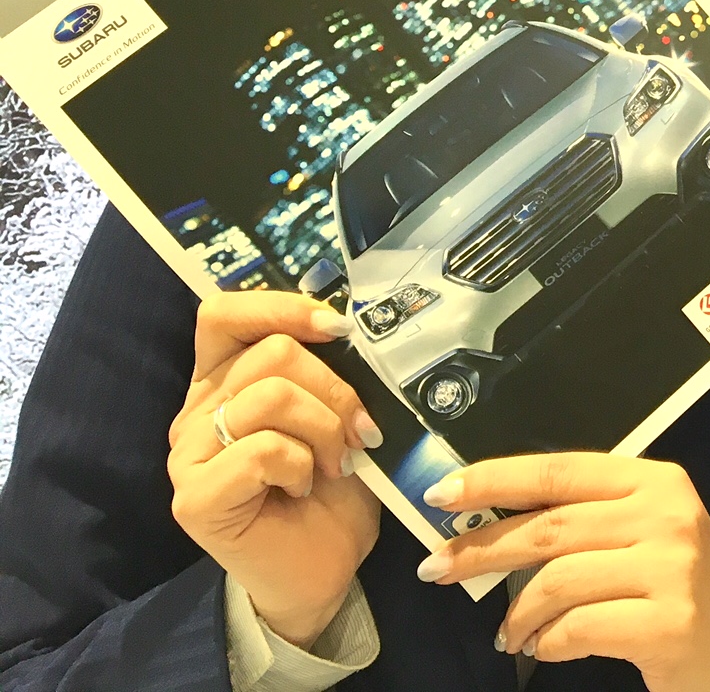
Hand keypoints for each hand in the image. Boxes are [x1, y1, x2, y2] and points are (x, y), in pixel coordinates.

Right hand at [167, 293, 383, 647]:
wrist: (322, 569)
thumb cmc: (331, 488)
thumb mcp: (336, 413)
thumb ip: (325, 370)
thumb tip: (348, 328)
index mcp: (223, 380)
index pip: (223, 313)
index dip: (281, 307)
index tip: (338, 329)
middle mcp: (195, 411)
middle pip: (270, 353)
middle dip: (335, 388)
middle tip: (357, 431)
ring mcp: (186, 455)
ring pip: (268, 396)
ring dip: (323, 428)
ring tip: (334, 463)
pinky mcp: (193, 499)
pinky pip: (260, 449)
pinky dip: (300, 464)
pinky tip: (302, 488)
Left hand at [415, 453, 709, 691]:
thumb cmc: (678, 584)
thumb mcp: (642, 531)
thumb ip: (584, 519)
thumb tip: (490, 523)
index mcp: (653, 481)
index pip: (560, 471)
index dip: (495, 479)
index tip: (442, 494)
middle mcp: (665, 515)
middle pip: (551, 526)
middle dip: (483, 549)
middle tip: (438, 567)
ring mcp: (669, 568)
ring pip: (557, 581)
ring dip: (517, 613)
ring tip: (509, 633)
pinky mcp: (666, 622)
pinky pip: (577, 628)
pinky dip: (547, 642)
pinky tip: (544, 648)